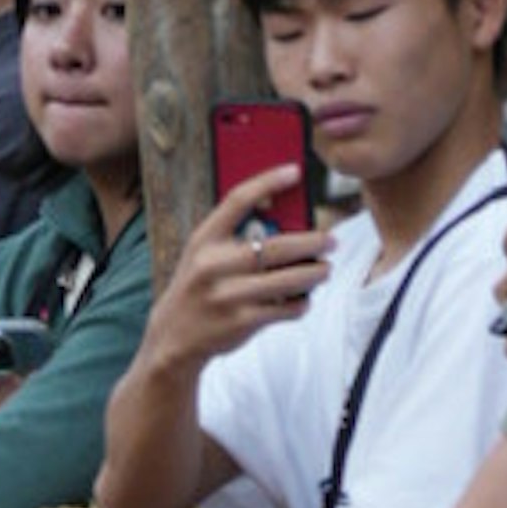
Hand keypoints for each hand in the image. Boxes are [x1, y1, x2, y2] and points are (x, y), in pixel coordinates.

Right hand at [152, 194, 335, 366]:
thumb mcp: (204, 254)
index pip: (238, 200)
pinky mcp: (240, 322)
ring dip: (314, 274)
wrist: (175, 336)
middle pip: (277, 246)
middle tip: (332, 241)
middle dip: (313, 243)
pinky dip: (301, 303)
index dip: (268, 182)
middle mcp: (213, 266)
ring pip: (287, 280)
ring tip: (326, 269)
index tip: (296, 171)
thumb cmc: (201, 285)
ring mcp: (227, 296)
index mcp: (204, 240)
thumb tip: (289, 217)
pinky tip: (303, 299)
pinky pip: (284, 309)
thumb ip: (235, 234)